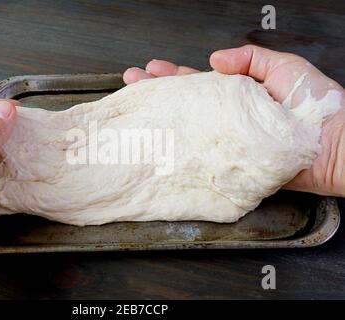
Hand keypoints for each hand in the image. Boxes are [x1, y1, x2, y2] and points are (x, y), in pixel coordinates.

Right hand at [124, 45, 344, 196]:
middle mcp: (226, 117)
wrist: (334, 146)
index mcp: (236, 93)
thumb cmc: (315, 105)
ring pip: (188, 128)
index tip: (149, 69)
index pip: (197, 81)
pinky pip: (202, 156)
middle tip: (132, 84)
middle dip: (157, 93)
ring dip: (162, 120)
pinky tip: (162, 147)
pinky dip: (181, 152)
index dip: (172, 74)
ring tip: (138, 110)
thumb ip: (251, 58)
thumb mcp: (285, 68)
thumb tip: (214, 59)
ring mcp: (226, 141)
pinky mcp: (231, 163)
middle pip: (185, 103)